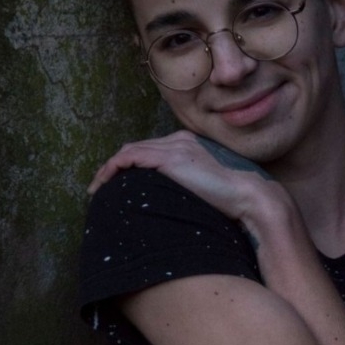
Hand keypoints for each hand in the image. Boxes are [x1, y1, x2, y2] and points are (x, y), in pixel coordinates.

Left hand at [87, 130, 280, 225]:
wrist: (246, 195)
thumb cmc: (231, 200)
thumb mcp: (204, 189)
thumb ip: (188, 187)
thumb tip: (172, 204)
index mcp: (189, 145)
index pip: (151, 149)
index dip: (130, 165)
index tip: (118, 184)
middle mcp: (180, 140)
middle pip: (136, 147)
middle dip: (115, 166)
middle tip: (101, 187)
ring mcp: (175, 147)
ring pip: (129, 151)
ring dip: (109, 169)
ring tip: (97, 188)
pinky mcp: (170, 158)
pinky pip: (130, 157)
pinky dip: (113, 168)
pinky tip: (104, 184)